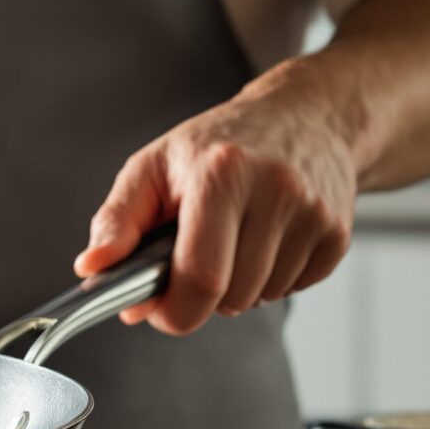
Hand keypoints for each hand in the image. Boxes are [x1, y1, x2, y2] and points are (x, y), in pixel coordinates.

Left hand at [74, 84, 358, 335]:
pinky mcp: (338, 234)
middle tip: (192, 259)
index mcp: (221, 173)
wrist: (306, 118)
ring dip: (237, 287)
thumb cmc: (217, 144)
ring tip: (232, 240)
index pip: (200, 275)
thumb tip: (92, 268)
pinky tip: (265, 238)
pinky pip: (293, 289)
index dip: (173, 311)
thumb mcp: (152, 167)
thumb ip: (115, 221)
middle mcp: (275, 190)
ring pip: (261, 298)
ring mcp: (314, 213)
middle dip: (202, 296)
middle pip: (231, 296)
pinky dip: (271, 278)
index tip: (155, 309)